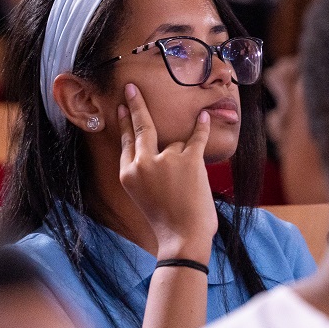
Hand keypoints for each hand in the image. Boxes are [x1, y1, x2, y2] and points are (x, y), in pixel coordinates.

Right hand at [117, 83, 217, 261]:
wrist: (183, 239)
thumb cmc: (166, 222)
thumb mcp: (143, 196)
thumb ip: (145, 173)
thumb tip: (156, 152)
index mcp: (128, 174)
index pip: (126, 142)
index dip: (125, 123)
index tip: (124, 108)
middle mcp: (143, 163)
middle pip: (141, 127)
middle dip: (136, 105)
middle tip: (132, 88)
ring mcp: (166, 159)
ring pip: (175, 144)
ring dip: (184, 158)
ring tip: (187, 183)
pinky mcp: (189, 160)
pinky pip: (197, 137)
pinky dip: (202, 127)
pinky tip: (204, 117)